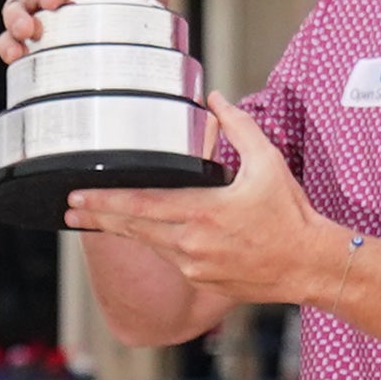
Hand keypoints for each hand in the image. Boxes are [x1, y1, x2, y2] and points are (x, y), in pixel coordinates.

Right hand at [0, 0, 174, 63]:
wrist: (144, 52)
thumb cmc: (142, 10)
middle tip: (56, 0)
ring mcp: (42, 11)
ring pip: (16, 3)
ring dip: (17, 14)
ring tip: (28, 30)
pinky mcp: (34, 38)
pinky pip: (10, 37)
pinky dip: (8, 43)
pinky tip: (16, 53)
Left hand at [69, 93, 339, 308]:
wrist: (310, 264)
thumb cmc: (291, 214)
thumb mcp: (267, 162)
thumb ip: (238, 126)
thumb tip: (216, 99)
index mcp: (204, 211)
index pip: (141, 205)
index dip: (105, 202)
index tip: (78, 196)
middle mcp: (193, 243)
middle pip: (133, 228)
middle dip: (99, 217)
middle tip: (70, 209)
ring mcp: (196, 266)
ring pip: (149, 245)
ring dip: (122, 231)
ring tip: (95, 220)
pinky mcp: (204, 280)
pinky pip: (171, 259)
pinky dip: (155, 243)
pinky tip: (145, 234)